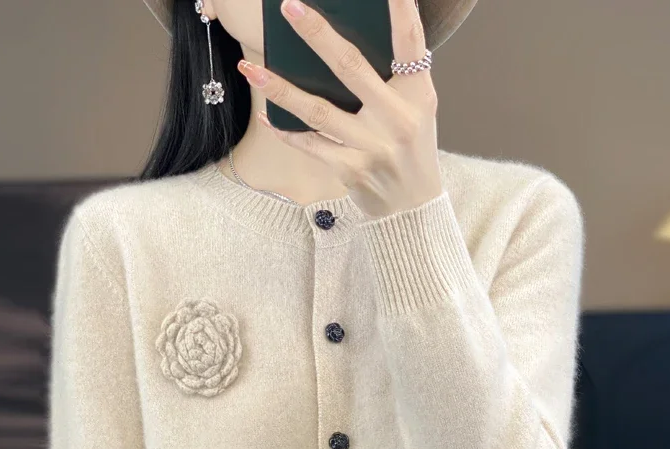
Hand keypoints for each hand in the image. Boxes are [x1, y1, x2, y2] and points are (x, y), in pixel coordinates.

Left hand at [237, 0, 442, 218]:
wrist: (413, 207)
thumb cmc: (411, 149)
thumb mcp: (417, 110)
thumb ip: (393, 79)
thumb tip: (339, 46)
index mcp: (417, 95)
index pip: (410, 44)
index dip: (402, 11)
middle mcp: (396, 119)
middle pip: (351, 68)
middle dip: (318, 35)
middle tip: (290, 7)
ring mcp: (372, 146)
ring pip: (318, 111)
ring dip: (280, 89)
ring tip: (251, 69)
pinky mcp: (351, 170)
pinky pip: (310, 145)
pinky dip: (286, 131)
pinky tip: (265, 117)